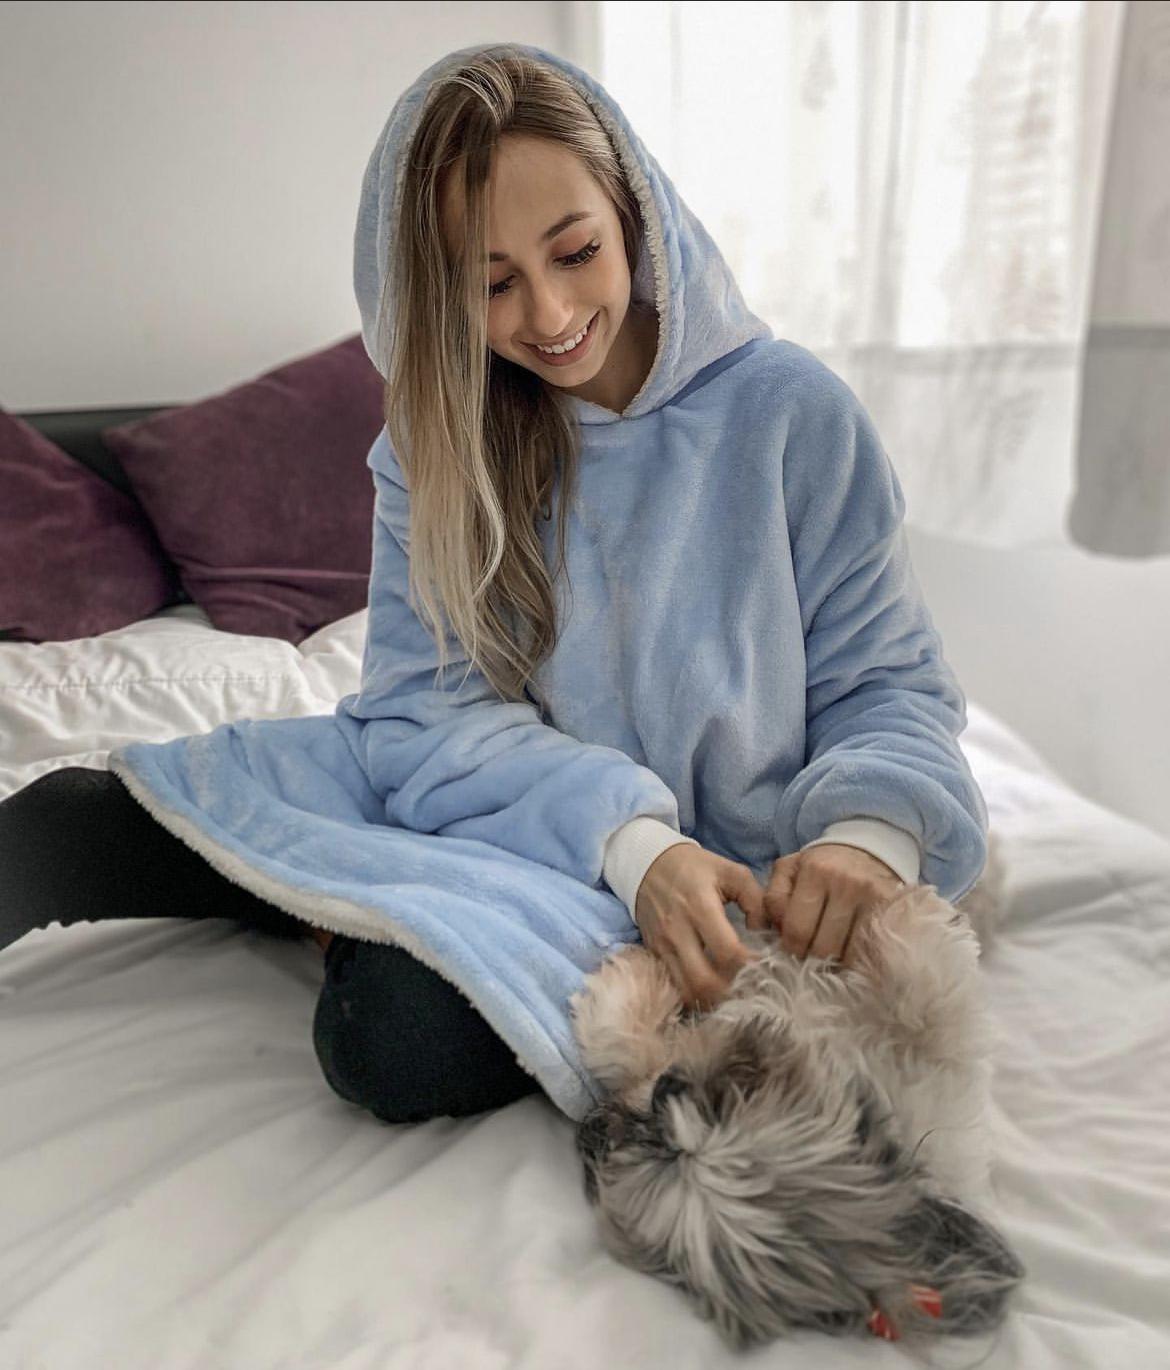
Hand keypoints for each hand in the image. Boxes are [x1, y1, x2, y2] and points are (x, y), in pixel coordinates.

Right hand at [634, 844, 764, 1010]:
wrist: (648, 864)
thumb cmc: (695, 868)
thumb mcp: (731, 872)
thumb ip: (757, 900)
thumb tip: (766, 933)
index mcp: (700, 907)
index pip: (728, 952)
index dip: (751, 966)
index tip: (768, 967)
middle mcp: (677, 931)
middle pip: (703, 982)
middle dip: (731, 992)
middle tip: (750, 987)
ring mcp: (662, 946)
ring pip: (686, 991)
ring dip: (712, 999)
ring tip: (733, 993)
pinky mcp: (655, 954)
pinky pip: (675, 986)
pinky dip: (695, 994)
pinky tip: (712, 989)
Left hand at [749, 844, 904, 965]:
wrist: (868, 848)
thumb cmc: (821, 865)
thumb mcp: (789, 869)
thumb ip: (773, 898)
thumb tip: (771, 931)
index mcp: (814, 872)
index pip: (797, 929)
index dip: (791, 949)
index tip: (791, 953)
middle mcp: (845, 883)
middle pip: (824, 946)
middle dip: (813, 960)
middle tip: (811, 960)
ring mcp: (872, 897)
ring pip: (849, 953)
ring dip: (837, 963)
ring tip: (831, 958)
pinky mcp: (892, 908)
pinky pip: (872, 949)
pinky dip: (859, 959)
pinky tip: (851, 955)